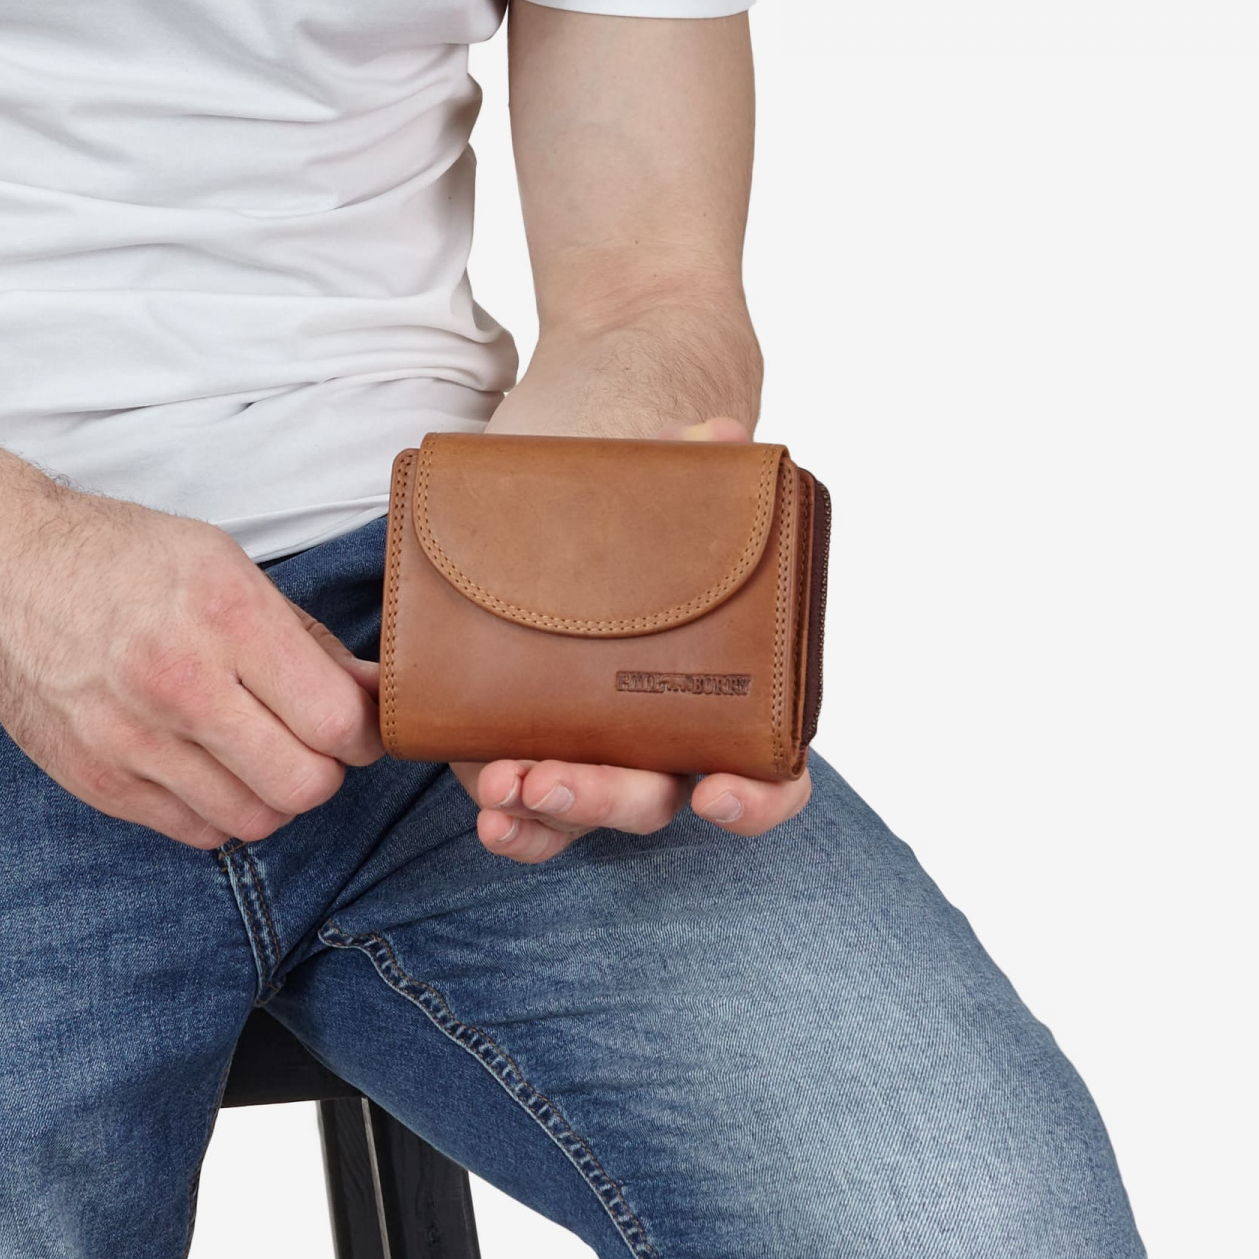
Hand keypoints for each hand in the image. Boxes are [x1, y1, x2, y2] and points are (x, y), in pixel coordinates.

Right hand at [0, 478, 381, 849]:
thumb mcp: (224, 565)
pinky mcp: (98, 779)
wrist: (0, 571)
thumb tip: (375, 694)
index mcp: (222, 616)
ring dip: (272, 795)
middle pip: (303, 785)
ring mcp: (131, 740)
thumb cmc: (120, 559)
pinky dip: (219, 810)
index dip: (362, 732)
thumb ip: (304, 640)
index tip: (355, 722)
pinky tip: (209, 767)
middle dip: (324, 771)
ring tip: (258, 753)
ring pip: (253, 820)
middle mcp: (177, 684)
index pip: (334, 721)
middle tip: (310, 743)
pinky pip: (195, 831)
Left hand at [453, 411, 809, 860]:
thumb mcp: (653, 491)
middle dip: (606, 797)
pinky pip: (532, 815)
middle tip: (552, 777)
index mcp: (724, 689)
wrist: (547, 523)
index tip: (715, 793)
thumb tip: (719, 434)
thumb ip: (686, 467)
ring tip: (504, 784)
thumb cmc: (627, 525)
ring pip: (586, 814)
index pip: (770, 771)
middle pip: (656, 798)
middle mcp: (665, 739)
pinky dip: (514, 824)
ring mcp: (597, 754)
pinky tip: (488, 811)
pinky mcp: (533, 754)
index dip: (756, 799)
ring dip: (547, 810)